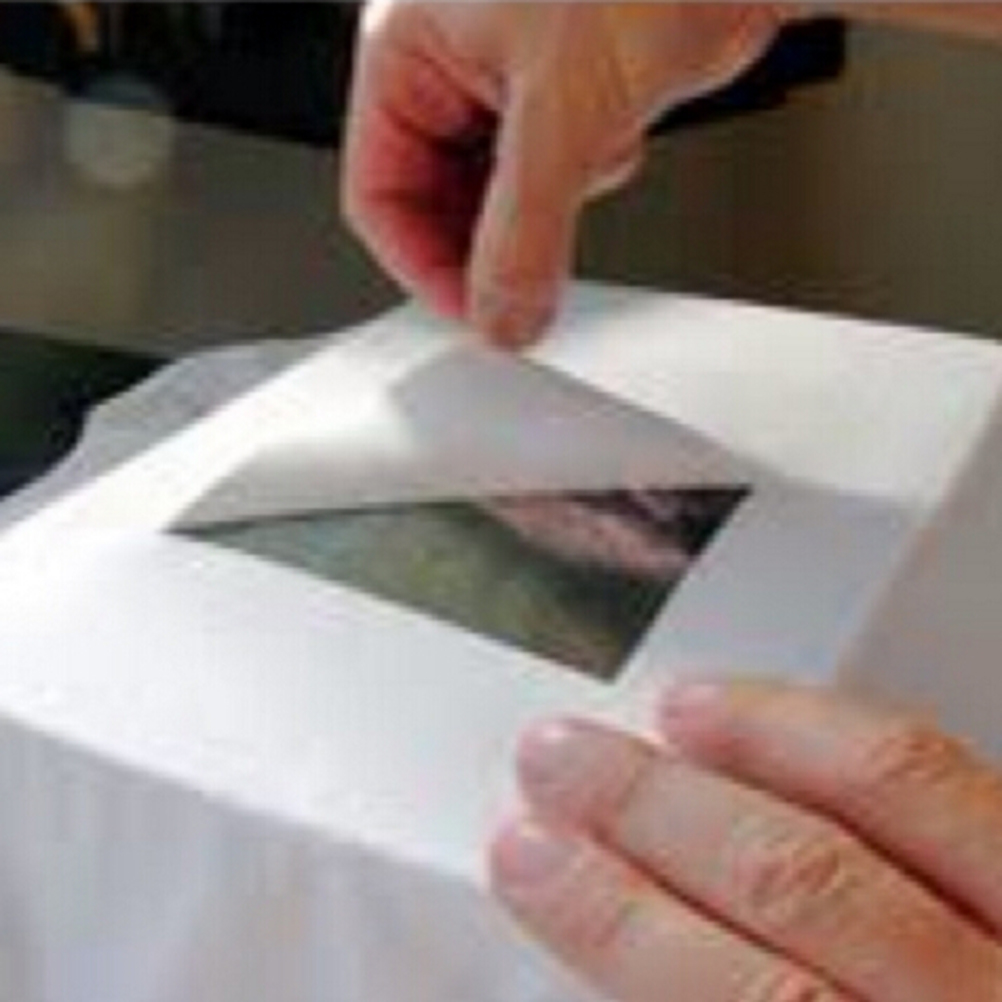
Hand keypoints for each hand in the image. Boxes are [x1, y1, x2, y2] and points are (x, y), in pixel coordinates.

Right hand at [342, 3, 788, 346]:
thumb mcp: (563, 110)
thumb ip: (524, 234)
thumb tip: (502, 317)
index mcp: (408, 46)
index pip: (379, 192)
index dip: (424, 266)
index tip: (477, 313)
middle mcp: (451, 61)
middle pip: (437, 202)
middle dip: (493, 240)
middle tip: (529, 285)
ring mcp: (510, 74)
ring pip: (501, 195)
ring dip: (550, 202)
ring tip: (593, 149)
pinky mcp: (569, 86)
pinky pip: (555, 171)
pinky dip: (589, 172)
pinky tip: (619, 128)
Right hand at [491, 680, 1001, 1000]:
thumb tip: (615, 969)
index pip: (751, 1001)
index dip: (618, 924)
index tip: (533, 864)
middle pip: (801, 887)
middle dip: (651, 812)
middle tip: (559, 763)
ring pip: (897, 794)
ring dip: (754, 739)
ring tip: (659, 715)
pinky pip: (951, 775)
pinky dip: (849, 733)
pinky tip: (780, 713)